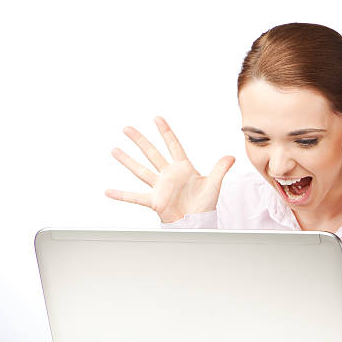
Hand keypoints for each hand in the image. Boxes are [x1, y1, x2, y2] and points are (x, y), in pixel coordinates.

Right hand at [105, 116, 234, 222]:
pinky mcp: (155, 201)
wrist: (198, 223)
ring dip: (128, 160)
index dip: (165, 132)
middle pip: (152, 153)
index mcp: (183, 168)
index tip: (157, 118)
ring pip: (141, 170)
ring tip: (115, 150)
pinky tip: (108, 191)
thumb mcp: (214, 184)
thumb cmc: (205, 205)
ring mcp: (160, 187)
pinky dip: (122, 195)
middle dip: (140, 141)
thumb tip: (232, 156)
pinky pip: (135, 197)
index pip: (173, 145)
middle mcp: (169, 175)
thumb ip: (220, 169)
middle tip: (127, 128)